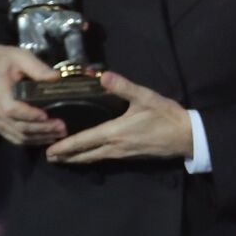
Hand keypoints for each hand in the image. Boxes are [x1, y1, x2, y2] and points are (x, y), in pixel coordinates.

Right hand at [0, 45, 65, 145]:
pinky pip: (13, 137)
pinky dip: (30, 140)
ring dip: (38, 137)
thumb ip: (37, 67)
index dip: (30, 115)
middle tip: (62, 128)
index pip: (11, 108)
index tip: (48, 116)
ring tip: (58, 134)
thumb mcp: (21, 56)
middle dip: (41, 129)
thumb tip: (56, 77)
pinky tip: (46, 137)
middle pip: (16, 125)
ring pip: (16, 134)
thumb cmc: (6, 61)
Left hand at [45, 71, 191, 163]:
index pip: (83, 141)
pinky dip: (92, 157)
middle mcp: (115, 147)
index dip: (65, 147)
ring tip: (64, 159)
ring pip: (95, 158)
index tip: (49, 151)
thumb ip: (123, 87)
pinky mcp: (131, 156)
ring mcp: (123, 154)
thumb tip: (103, 76)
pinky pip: (105, 158)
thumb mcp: (145, 97)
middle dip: (66, 157)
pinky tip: (90, 155)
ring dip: (78, 159)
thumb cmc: (165, 116)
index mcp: (115, 132)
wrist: (187, 137)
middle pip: (85, 155)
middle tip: (49, 158)